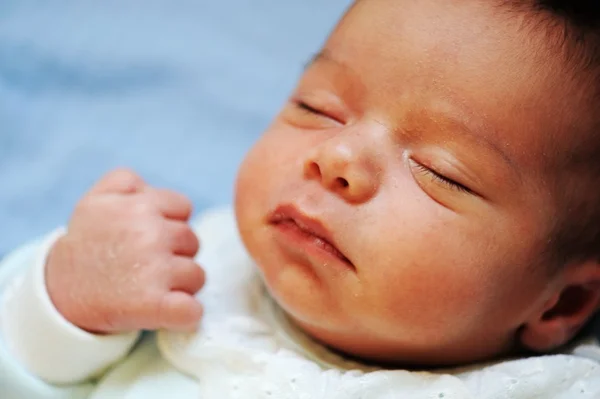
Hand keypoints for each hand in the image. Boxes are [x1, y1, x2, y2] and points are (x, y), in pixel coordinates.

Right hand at [46, 169, 204, 333]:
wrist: (58, 293)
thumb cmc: (86, 244)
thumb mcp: (95, 201)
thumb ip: (126, 181)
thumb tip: (150, 187)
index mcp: (141, 206)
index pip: (183, 208)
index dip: (170, 223)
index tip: (149, 236)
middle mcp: (150, 235)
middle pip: (193, 242)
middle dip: (176, 253)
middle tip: (146, 264)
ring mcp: (155, 270)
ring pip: (197, 275)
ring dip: (181, 284)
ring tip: (150, 287)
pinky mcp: (155, 306)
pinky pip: (193, 310)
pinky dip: (186, 315)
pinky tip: (169, 312)